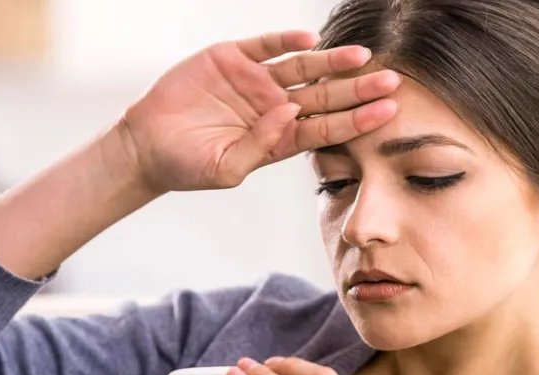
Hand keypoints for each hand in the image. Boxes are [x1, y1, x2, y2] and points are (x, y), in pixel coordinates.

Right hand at [120, 30, 399, 193]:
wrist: (146, 145)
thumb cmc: (187, 166)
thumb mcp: (226, 169)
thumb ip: (260, 146)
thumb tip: (289, 112)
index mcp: (278, 138)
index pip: (327, 128)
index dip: (357, 120)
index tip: (386, 113)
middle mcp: (273, 107)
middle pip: (324, 95)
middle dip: (357, 89)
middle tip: (391, 81)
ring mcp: (254, 81)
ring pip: (302, 67)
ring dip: (332, 62)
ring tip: (361, 57)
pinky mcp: (232, 58)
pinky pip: (266, 45)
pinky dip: (286, 41)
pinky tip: (310, 40)